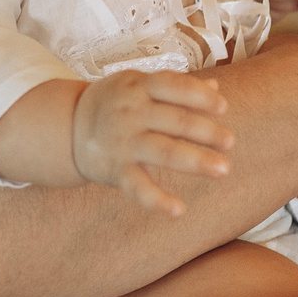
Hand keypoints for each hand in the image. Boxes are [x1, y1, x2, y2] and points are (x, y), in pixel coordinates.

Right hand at [70, 70, 232, 215]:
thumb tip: (216, 88)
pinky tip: (178, 210)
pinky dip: (157, 200)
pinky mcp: (115, 169)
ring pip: (164, 152)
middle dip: (205, 131)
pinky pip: (138, 187)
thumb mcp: (138, 86)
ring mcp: (123, 142)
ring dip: (196, 161)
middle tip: (230, 142)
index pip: (173, 86)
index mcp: (138, 87)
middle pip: (174, 121)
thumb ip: (175, 88)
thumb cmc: (114, 103)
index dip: (199, 96)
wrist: (67, 127)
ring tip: (223, 169)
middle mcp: (131, 113)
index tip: (223, 107)